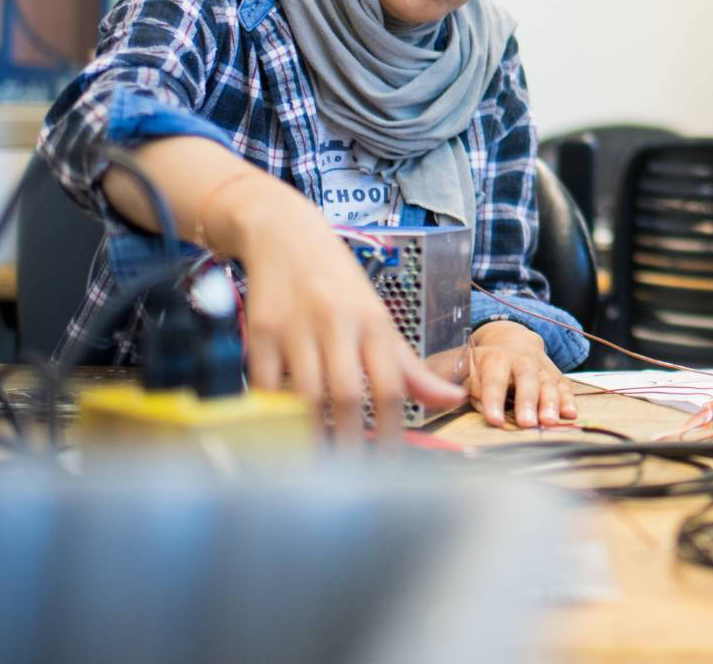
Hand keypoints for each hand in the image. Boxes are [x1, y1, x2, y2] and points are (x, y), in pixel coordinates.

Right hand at [226, 189, 465, 440]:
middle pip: (346, 396)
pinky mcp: (259, 331)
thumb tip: (453, 400)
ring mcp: (296, 329)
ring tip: (313, 462)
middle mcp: (337, 325)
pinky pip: (262, 386)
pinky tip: (277, 429)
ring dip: (308, 434)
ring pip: (302, 396)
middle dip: (348, 442)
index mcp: (373, 324)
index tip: (387, 464)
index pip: (391, 386)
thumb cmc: (338, 285)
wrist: (284, 235)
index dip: (392, 430)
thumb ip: (409, 366)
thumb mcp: (378, 318)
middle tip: (346, 476)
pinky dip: (270, 412)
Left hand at [467, 321, 575, 428]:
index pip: (494, 380)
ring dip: (550, 403)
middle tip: (527, 423)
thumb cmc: (487, 364)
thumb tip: (457, 399)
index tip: (494, 420)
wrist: (513, 342)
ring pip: (549, 383)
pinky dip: (569, 400)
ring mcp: (542, 366)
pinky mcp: (556, 375)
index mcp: (496, 358)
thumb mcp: (470, 369)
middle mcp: (522, 359)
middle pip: (527, 378)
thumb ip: (466, 386)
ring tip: (549, 422)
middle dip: (527, 401)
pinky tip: (570, 414)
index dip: (494, 400)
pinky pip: (565, 386)